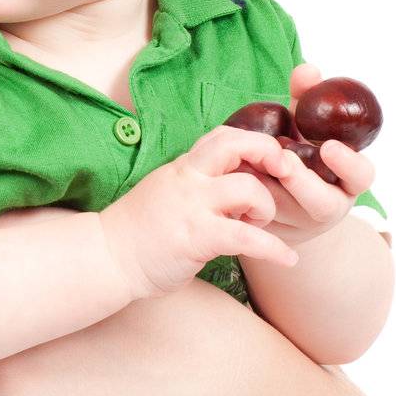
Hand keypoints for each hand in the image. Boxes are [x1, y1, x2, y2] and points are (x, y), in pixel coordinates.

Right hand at [99, 125, 299, 299]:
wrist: (107, 256)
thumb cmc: (139, 229)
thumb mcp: (167, 192)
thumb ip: (197, 184)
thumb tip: (236, 186)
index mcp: (182, 168)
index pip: (221, 136)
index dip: (253, 141)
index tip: (269, 160)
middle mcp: (187, 179)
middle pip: (235, 145)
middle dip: (268, 153)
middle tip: (284, 173)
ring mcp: (191, 206)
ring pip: (248, 189)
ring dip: (267, 208)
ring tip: (261, 225)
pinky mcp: (196, 237)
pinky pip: (246, 238)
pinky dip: (274, 249)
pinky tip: (288, 259)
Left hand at [245, 63, 376, 248]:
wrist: (281, 197)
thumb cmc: (299, 151)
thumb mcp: (305, 126)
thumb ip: (307, 99)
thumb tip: (307, 69)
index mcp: (346, 179)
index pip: (361, 176)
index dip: (349, 163)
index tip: (329, 147)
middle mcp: (328, 205)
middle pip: (320, 201)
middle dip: (300, 180)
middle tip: (281, 159)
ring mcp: (298, 222)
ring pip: (283, 210)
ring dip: (264, 186)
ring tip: (246, 161)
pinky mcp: (268, 231)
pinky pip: (254, 216)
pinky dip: (241, 194)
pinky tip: (227, 173)